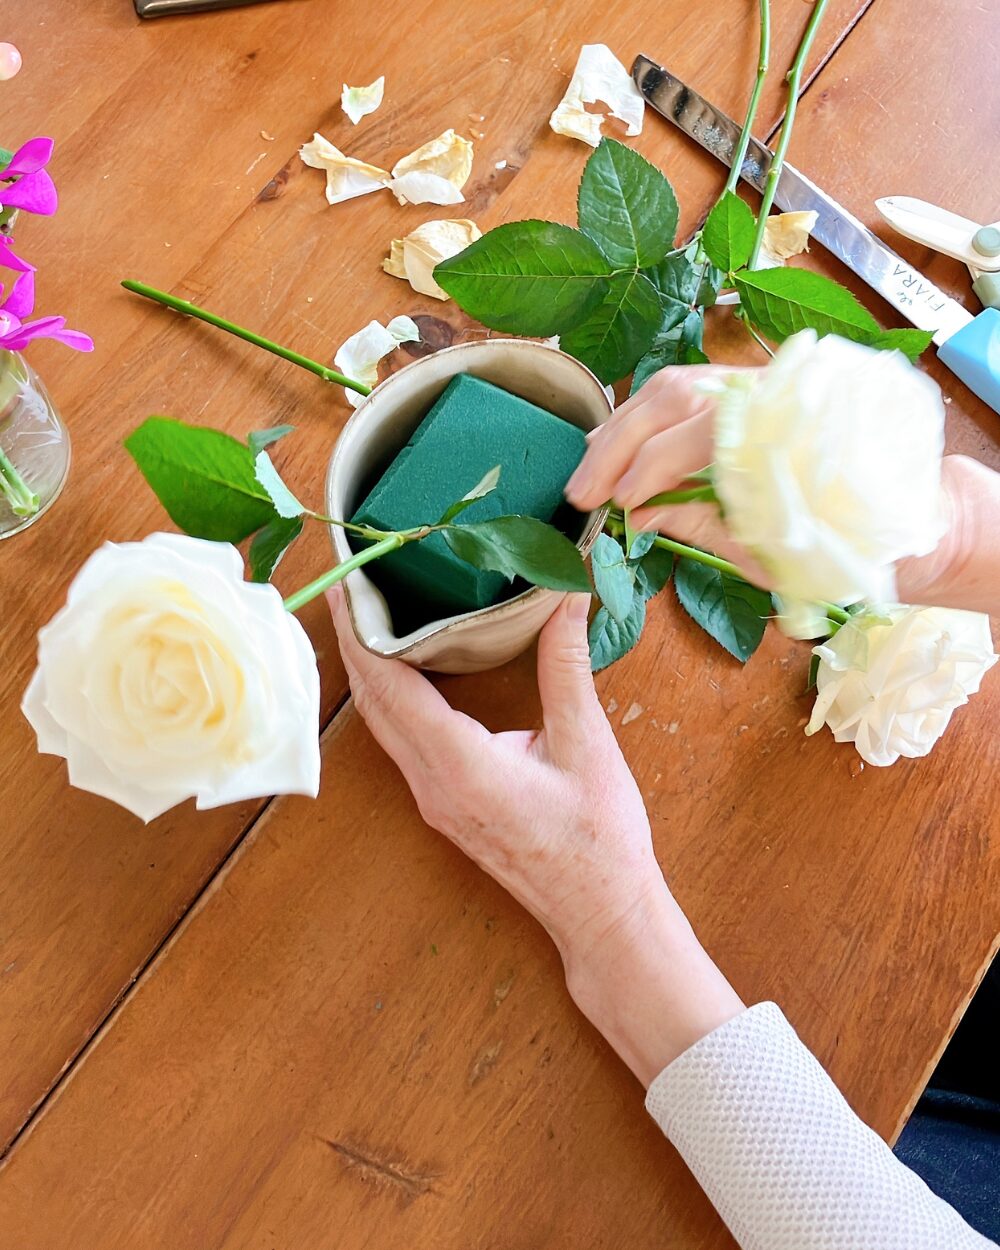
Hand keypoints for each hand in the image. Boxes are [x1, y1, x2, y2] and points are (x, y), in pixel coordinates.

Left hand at [329, 586, 659, 959]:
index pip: (390, 686)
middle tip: (346, 583)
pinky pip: (400, 743)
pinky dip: (389, 699)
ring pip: (381, 725)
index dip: (361, 632)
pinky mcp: (443, 805)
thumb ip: (566, 666)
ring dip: (368, 670)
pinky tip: (400, 671)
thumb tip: (567, 596)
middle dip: (353, 640)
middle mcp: (432, 785)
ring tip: (364, 615)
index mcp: (461, 766)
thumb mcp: (586, 744)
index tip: (344, 584)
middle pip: (373, 703)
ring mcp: (433, 800)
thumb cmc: (598, 838)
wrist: (600, 912)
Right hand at [566, 364, 999, 616]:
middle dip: (615, 446)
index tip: (619, 507)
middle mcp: (761, 392)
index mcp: (776, 428)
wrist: (894, 509)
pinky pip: (677, 392)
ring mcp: (748, 384)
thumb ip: (702, 521)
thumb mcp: (765, 544)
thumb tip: (637, 516)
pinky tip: (612, 449)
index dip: (648, 471)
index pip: (696, 437)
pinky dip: (637, 421)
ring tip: (586, 473)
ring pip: (667, 386)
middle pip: (669, 397)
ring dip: (617, 430)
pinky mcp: (737, 391)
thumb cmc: (835, 536)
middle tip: (580, 493)